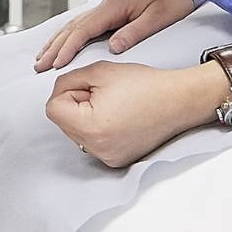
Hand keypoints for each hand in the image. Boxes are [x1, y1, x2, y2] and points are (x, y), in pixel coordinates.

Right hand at [35, 0, 196, 72]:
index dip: (68, 47)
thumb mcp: (159, 18)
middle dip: (54, 47)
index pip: (83, 29)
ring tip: (41, 57)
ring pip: (74, 25)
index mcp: (114, 7)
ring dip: (56, 41)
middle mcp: (106, 6)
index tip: (56, 63)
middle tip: (38, 65)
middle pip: (72, 28)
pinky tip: (61, 42)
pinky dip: (68, 35)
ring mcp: (106, 7)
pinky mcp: (110, 11)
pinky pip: (82, 24)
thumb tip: (114, 47)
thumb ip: (135, 32)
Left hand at [45, 61, 220, 167]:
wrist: (177, 101)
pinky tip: (119, 118)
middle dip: (76, 105)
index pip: (53, 109)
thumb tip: (57, 93)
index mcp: (91, 127)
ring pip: (76, 133)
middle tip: (103, 94)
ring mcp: (107, 158)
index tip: (87, 86)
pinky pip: (93, 143)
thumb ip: (68, 81)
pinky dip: (99, 129)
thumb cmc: (144, 84)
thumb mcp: (98, 71)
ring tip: (113, 105)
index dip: (67, 91)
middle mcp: (97, 149)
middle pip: (63, 123)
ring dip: (85, 117)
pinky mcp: (116, 160)